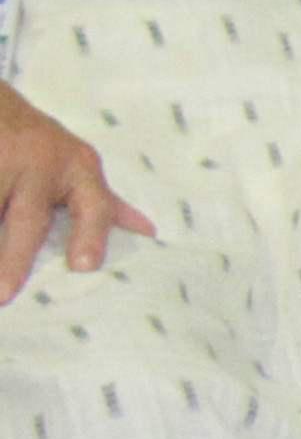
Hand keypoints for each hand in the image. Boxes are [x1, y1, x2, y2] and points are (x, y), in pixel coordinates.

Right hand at [0, 80, 152, 301]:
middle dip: (12, 259)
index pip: (92, 204)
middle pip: (27, 217)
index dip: (90, 234)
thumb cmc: (36, 142)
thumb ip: (100, 202)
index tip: (83, 266)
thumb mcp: (74, 163)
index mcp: (75, 166)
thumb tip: (147, 232)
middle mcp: (39, 160)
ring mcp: (2, 157)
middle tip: (3, 296)